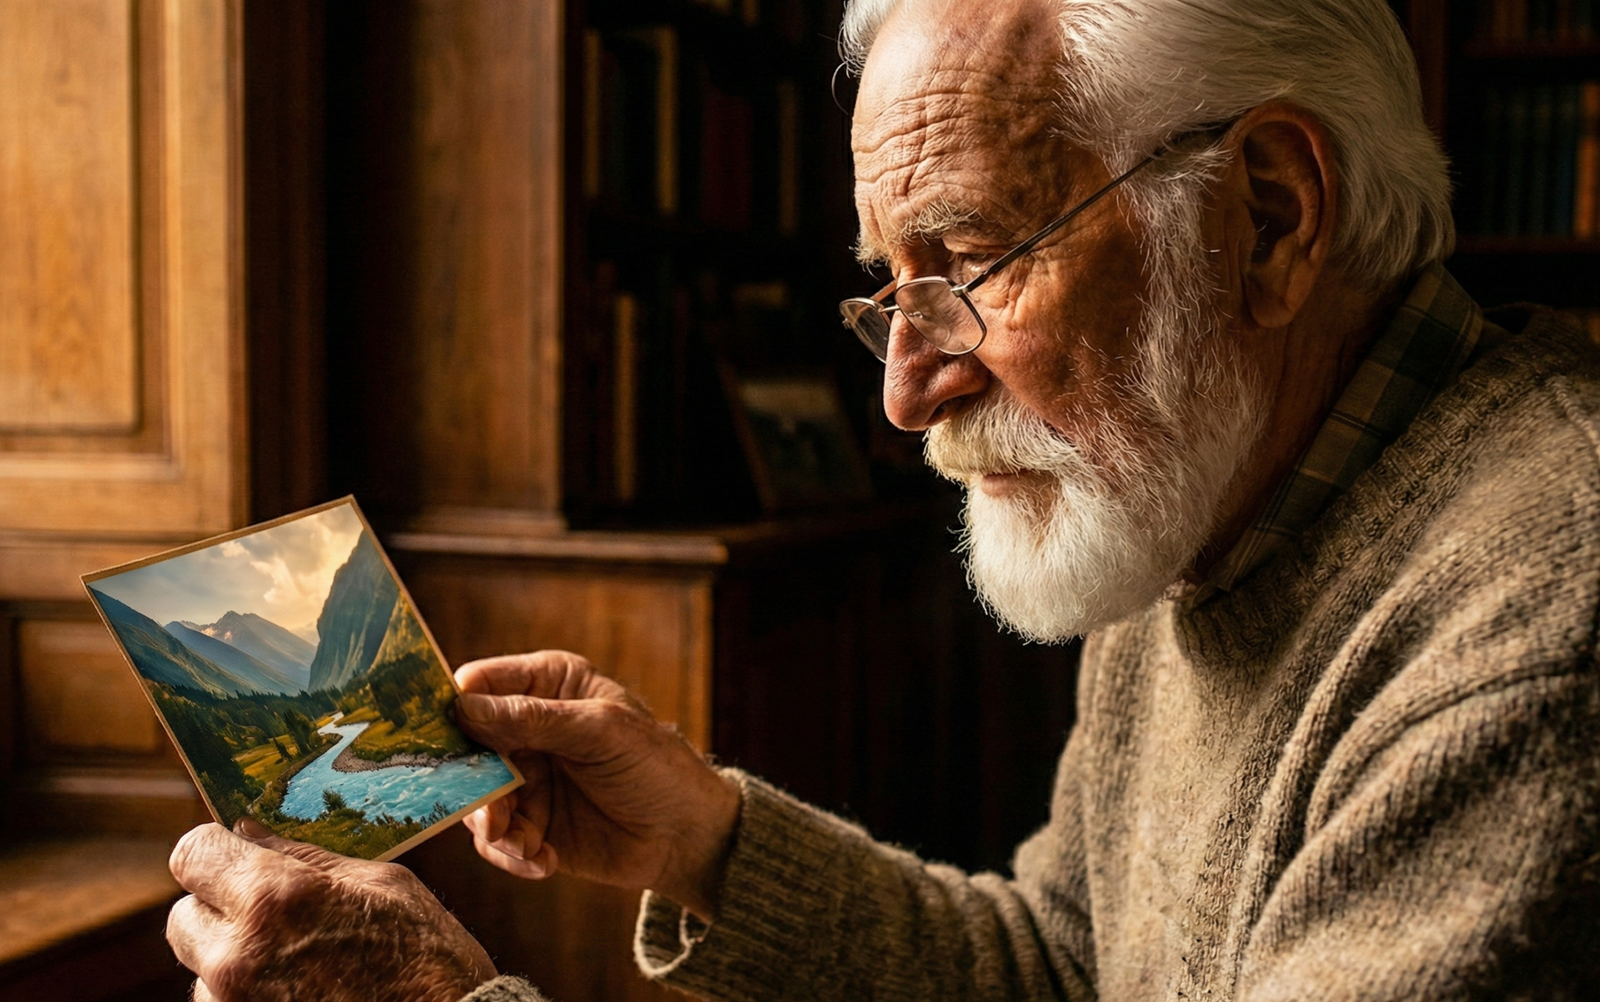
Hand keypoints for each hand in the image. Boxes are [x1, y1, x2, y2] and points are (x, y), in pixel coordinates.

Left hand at [166, 819, 495, 1001]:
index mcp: (274, 898)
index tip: (234, 852)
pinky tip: (300, 989)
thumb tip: (250, 834)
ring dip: (234, 957)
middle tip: (271, 911)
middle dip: (219, 907)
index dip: (213, 848)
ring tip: (297, 961)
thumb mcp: (381, 883)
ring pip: (201, 967)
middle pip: (183, 915)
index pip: (192, 854)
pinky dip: (246, 994)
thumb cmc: (426, 957)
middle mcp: (237, 955)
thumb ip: (306, 858)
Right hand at [454, 650, 740, 918]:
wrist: (686, 835)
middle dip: (470, 783)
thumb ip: (534, 719)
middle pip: (463, 747)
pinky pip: (494, 839)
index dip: (454, 707)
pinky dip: (514, 854)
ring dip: (494, 826)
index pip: (480, 684)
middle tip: (491, 812)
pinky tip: (546, 861)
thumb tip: (464, 708)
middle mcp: (526, 727)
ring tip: (527, 843)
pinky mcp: (528, 822)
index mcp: (547, 684)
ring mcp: (524, 776)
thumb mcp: (601, 731)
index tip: (441, 739)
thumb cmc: (655, 764)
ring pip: (473, 798)